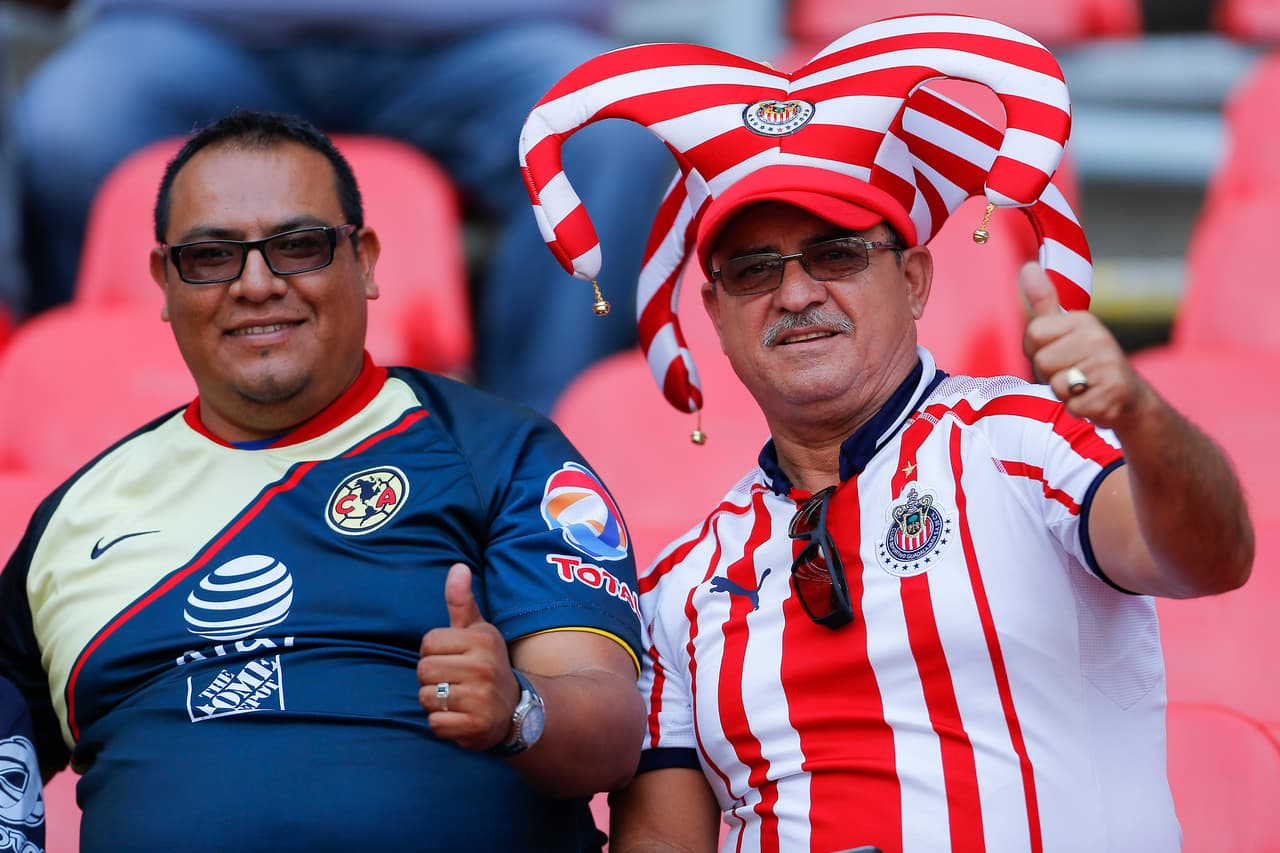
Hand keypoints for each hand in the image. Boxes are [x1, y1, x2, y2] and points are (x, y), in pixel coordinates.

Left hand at [417, 563, 519, 750]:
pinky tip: (460, 717)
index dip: (434, 653)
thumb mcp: (478, 631)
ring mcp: (481, 698)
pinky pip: (435, 724)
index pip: (428, 643)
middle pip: (423, 670)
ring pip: (427, 697)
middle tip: (454, 681)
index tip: (453, 659)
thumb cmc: (487, 664)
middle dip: (432, 679)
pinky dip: (443, 724)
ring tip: (457, 699)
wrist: (517, 710)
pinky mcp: (476, 725)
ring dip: (436, 703)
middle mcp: (483, 667)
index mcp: (482, 640)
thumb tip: (457, 567)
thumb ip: (462, 602)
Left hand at [1020, 262, 1153, 429]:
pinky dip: (1078, 409)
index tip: (1057, 353)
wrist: (1130, 400)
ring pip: (1055, 385)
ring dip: (1063, 393)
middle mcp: (1098, 338)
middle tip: (1072, 374)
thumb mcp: (1068, 330)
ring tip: (1082, 387)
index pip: (1033, 333)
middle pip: (1041, 361)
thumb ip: (1045, 302)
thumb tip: (1027, 266)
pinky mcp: (1110, 394)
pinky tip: (1093, 401)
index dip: (1037, 350)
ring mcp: (1107, 366)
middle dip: (1049, 374)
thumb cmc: (1088, 364)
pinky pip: (1071, 406)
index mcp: (1082, 320)